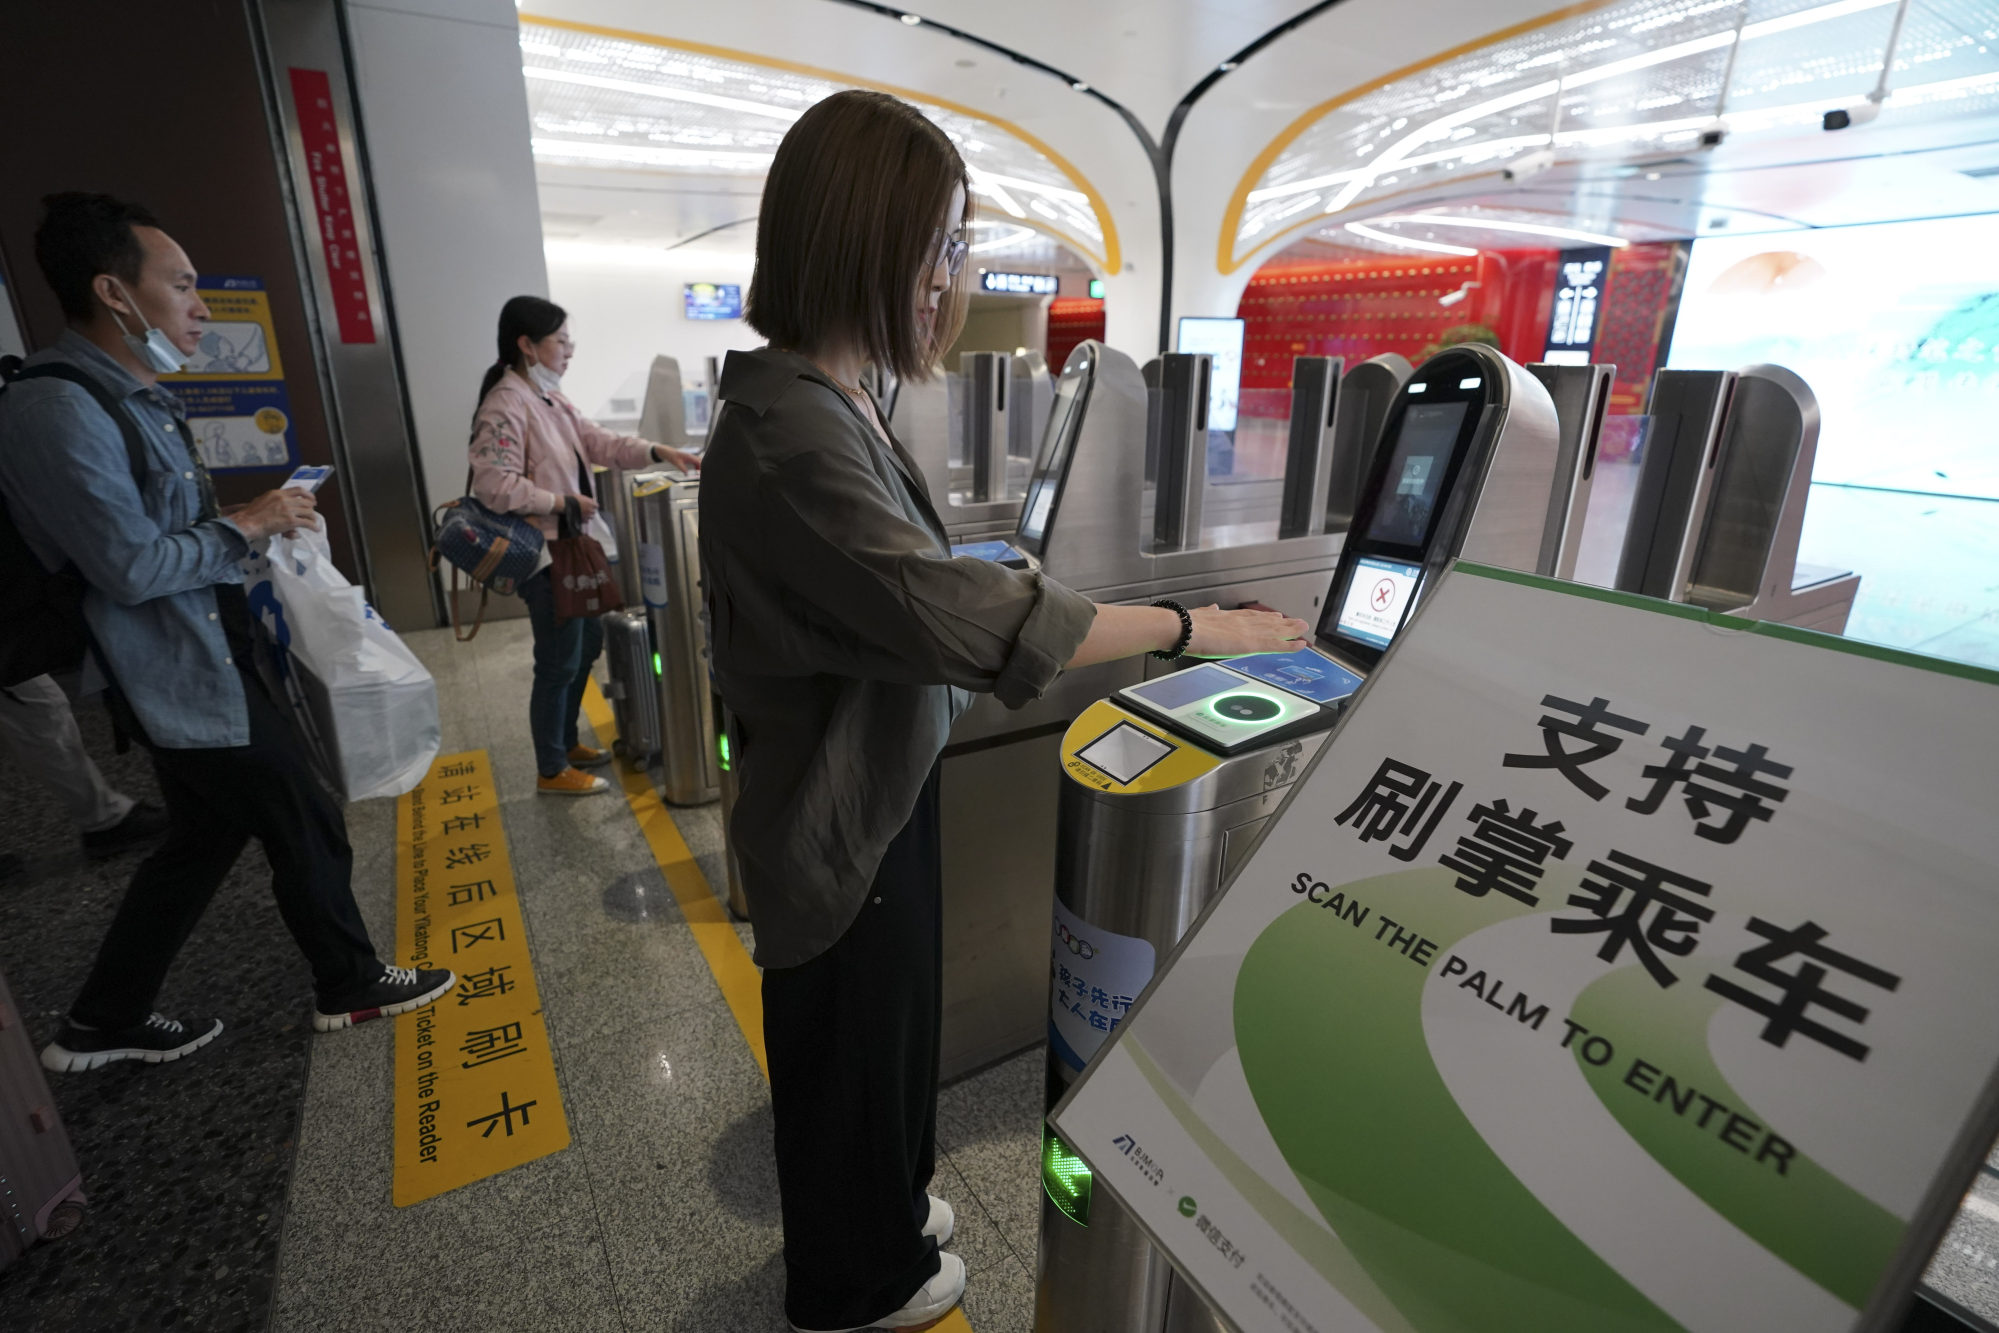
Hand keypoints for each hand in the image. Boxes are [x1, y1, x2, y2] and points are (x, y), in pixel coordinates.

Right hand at [230, 487, 319, 540]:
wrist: (246, 523)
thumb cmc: (250, 515)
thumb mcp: (261, 502)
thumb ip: (274, 504)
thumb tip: (278, 509)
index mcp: (277, 493)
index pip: (298, 490)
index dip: (308, 494)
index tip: (311, 499)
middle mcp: (284, 499)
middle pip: (306, 502)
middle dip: (311, 508)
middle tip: (312, 513)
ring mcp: (288, 509)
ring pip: (308, 512)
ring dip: (312, 518)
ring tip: (313, 522)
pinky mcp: (290, 520)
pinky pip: (307, 523)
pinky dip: (313, 526)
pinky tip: (315, 529)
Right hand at [574, 494, 599, 519]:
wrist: (566, 505)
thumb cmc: (573, 499)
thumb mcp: (581, 497)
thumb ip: (588, 499)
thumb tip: (592, 500)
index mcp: (590, 504)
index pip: (596, 506)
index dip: (593, 505)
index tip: (591, 505)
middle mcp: (590, 510)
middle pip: (594, 512)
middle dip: (591, 510)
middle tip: (587, 509)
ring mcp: (587, 515)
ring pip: (591, 517)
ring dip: (588, 515)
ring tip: (584, 514)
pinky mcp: (583, 520)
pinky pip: (587, 521)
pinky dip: (585, 520)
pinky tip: (582, 517)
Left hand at [653, 444, 701, 471]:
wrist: (668, 452)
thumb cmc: (672, 456)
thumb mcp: (677, 464)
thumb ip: (683, 469)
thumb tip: (687, 474)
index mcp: (689, 457)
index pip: (699, 461)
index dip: (702, 467)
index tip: (702, 472)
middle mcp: (690, 456)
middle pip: (699, 461)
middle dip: (702, 467)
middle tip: (701, 474)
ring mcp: (689, 457)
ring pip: (697, 462)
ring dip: (699, 467)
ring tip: (698, 473)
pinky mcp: (687, 459)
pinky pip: (694, 462)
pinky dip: (696, 466)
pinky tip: (694, 470)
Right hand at [1184, 604, 1309, 658]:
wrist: (1183, 629)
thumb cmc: (1184, 626)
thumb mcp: (1198, 615)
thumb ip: (1207, 613)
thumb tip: (1212, 607)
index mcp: (1227, 617)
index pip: (1251, 616)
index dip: (1264, 617)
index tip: (1275, 616)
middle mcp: (1241, 622)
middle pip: (1267, 622)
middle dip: (1283, 622)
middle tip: (1297, 621)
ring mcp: (1248, 632)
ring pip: (1275, 631)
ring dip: (1291, 630)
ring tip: (1303, 628)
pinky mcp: (1251, 643)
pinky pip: (1276, 645)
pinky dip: (1289, 645)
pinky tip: (1300, 645)